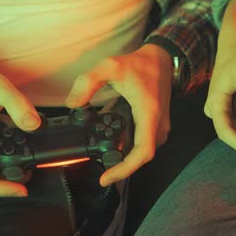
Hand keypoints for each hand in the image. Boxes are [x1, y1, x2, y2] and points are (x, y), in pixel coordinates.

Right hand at [0, 61, 40, 196]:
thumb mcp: (0, 88)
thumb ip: (19, 106)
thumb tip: (35, 125)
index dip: (0, 188)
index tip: (20, 190)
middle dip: (6, 183)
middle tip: (30, 179)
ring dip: (3, 175)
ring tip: (27, 170)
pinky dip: (0, 163)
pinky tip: (17, 155)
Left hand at [65, 44, 171, 185]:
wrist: (163, 59)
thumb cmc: (141, 64)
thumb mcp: (110, 66)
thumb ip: (88, 82)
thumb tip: (73, 103)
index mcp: (149, 113)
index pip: (142, 152)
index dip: (124, 169)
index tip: (106, 177)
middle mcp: (158, 124)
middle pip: (141, 157)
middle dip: (121, 167)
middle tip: (101, 171)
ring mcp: (161, 126)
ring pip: (144, 152)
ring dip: (126, 158)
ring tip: (105, 158)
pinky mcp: (158, 126)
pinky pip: (145, 145)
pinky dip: (131, 149)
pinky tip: (116, 144)